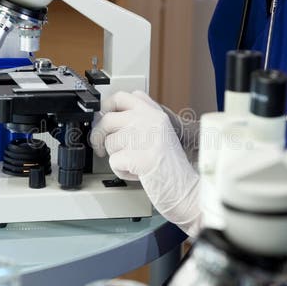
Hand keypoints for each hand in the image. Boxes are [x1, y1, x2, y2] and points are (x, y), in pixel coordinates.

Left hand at [90, 90, 201, 236]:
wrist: (187, 189)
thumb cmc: (171, 167)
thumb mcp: (160, 134)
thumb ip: (139, 121)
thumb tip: (107, 118)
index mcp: (155, 113)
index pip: (121, 97)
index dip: (106, 108)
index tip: (103, 119)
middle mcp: (150, 121)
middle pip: (107, 119)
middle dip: (99, 136)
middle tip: (101, 147)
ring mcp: (146, 137)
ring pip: (109, 143)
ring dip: (117, 157)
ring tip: (136, 163)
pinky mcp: (140, 157)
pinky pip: (114, 162)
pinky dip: (122, 172)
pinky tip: (138, 173)